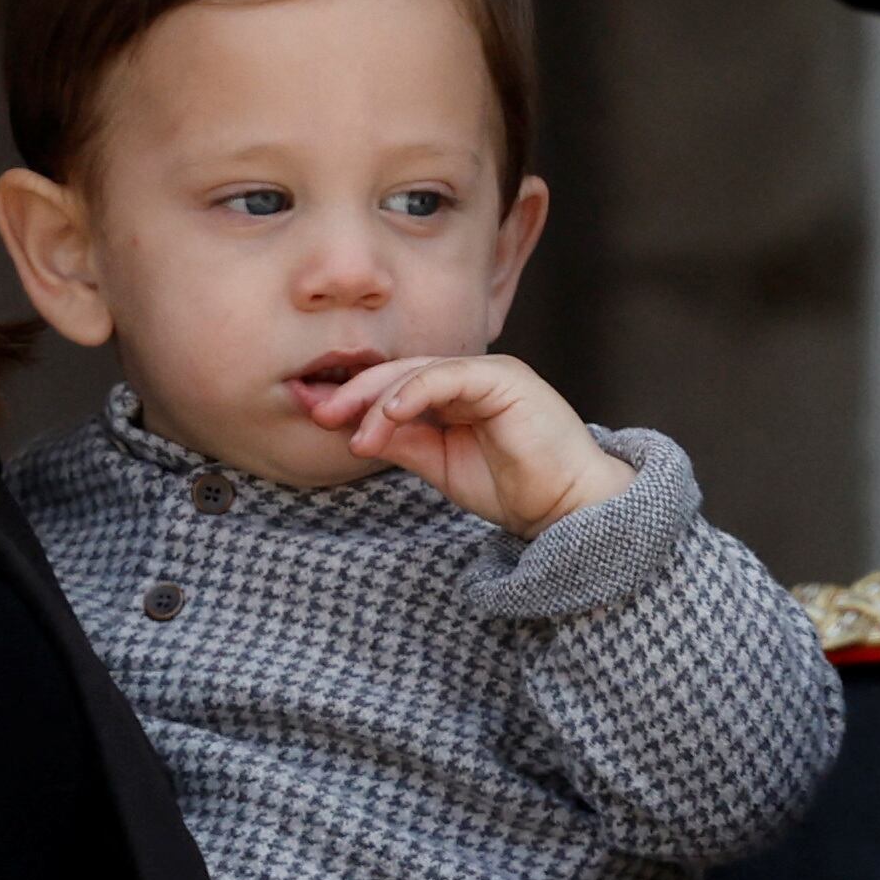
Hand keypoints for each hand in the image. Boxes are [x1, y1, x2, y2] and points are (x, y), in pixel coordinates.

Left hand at [299, 353, 634, 533]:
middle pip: (401, 372)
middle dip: (355, 392)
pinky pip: (450, 377)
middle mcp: (472, 376)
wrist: (565, 508)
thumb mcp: (438, 465)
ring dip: (378, 399)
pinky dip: (414, 393)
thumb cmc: (512, 487)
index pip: (396, 385)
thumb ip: (401, 442)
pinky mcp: (506, 379)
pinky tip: (388, 414)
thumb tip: (352, 430)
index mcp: (457, 393)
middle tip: (319, 411)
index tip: (314, 412)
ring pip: (420, 372)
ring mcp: (491, 373)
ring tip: (350, 428)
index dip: (354, 397)